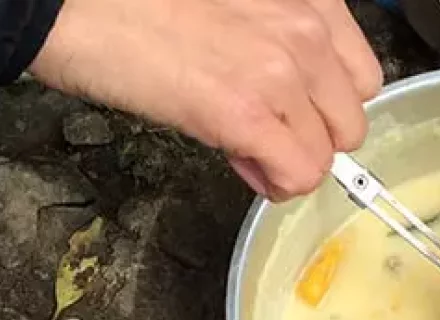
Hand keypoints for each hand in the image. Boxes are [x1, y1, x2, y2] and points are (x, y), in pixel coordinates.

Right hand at [30, 0, 382, 198]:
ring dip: (288, 161)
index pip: (362, 77)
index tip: (288, 108)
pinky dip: (274, 182)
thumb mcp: (237, 4)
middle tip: (260, 130)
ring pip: (327, 156)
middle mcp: (307, 30)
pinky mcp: (247, 114)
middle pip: (350, 122)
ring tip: (241, 142)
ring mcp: (280, 72)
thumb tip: (294, 103)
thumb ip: (279, 39)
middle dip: (309, 136)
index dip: (324, 104)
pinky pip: (298, 176)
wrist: (77, 4)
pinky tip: (238, 160)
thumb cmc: (142, 0)